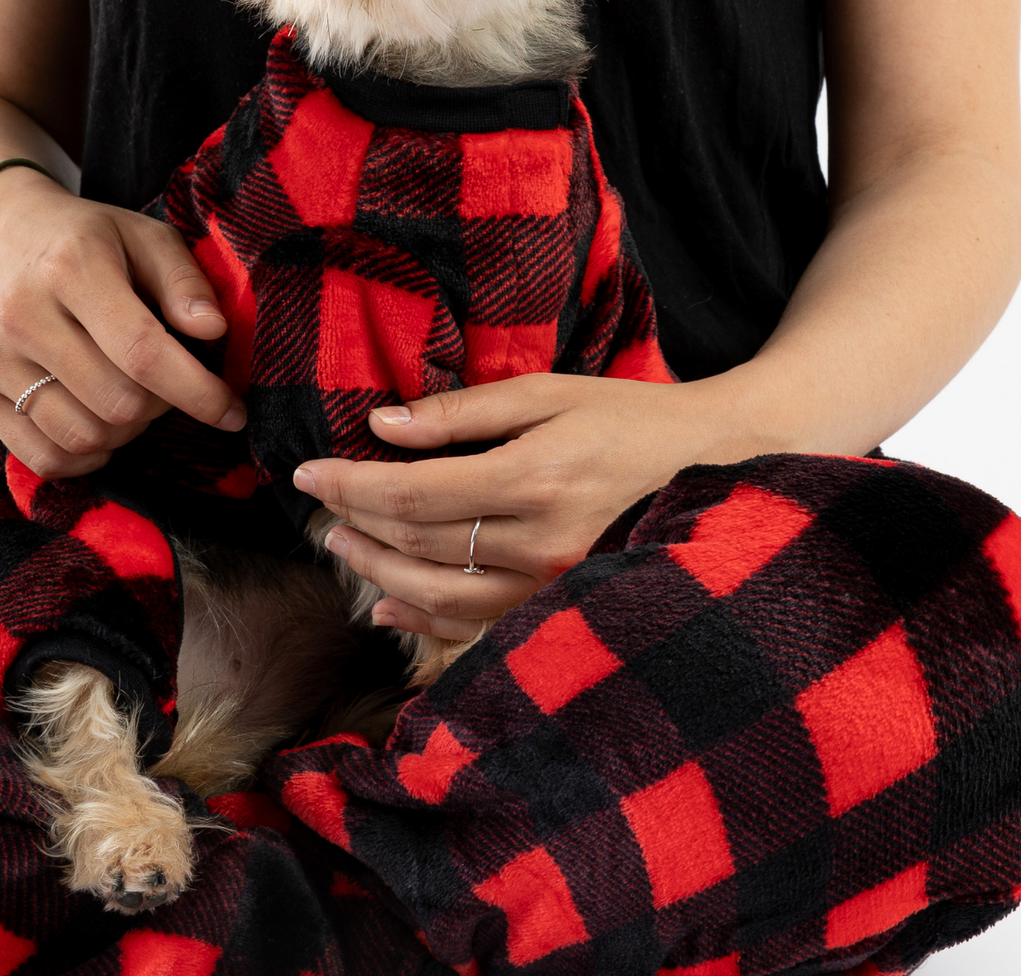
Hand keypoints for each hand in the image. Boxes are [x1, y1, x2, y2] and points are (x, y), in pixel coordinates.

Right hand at [0, 167, 244, 477]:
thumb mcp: (146, 236)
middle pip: (116, 402)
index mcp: (71, 266)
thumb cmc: (89, 241)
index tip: (234, 411)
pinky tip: (102, 420)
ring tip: (134, 394)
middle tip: (168, 380)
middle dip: (162, 405)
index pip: (141, 350)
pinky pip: (45, 459)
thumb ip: (184, 282)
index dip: (197, 391)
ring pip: (82, 437)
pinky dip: (87, 456)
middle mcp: (23, 314)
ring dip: (127, 431)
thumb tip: (213, 330)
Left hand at [294, 372, 754, 637]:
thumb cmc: (626, 418)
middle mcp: (540, 543)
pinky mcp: (559, 608)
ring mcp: (552, 587)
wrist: (715, 465)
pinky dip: (424, 620)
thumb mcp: (546, 393)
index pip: (412, 493)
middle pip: (417, 544)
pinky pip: (477, 627)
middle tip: (315, 505)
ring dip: (377, 574)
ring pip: (438, 596)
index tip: (306, 473)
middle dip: (355, 524)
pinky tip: (389, 607)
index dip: (349, 484)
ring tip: (341, 544)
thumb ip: (462, 414)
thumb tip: (382, 425)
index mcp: (533, 478)